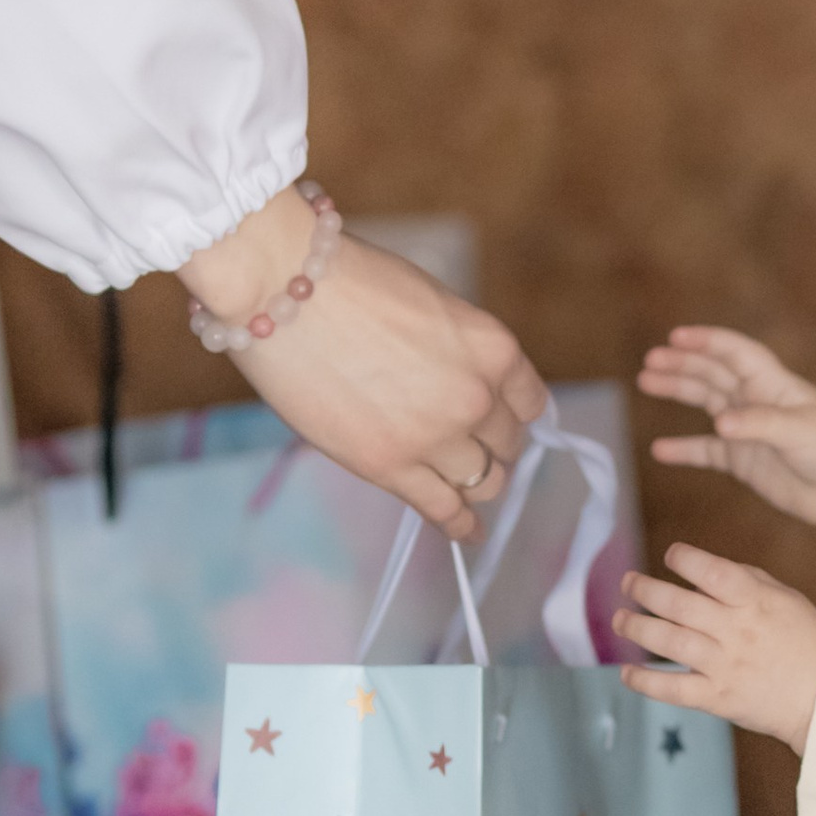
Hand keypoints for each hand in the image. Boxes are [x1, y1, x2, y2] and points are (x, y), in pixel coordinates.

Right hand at [182, 189, 545, 538]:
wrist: (286, 290)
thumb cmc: (349, 284)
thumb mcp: (432, 306)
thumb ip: (458, 353)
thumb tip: (461, 388)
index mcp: (493, 349)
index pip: (530, 402)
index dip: (512, 414)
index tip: (500, 422)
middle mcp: (476, 396)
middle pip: (506, 444)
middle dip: (489, 444)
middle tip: (465, 444)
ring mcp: (436, 436)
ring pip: (484, 482)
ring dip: (475, 482)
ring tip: (462, 484)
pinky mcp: (390, 466)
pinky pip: (444, 509)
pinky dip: (461, 525)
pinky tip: (468, 531)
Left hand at [614, 548, 815, 751]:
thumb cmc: (807, 643)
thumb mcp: (787, 598)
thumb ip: (747, 579)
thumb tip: (704, 567)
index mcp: (756, 602)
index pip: (713, 573)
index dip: (686, 559)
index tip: (671, 555)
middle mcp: (737, 632)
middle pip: (680, 605)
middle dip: (646, 590)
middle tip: (629, 583)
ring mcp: (725, 666)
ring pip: (670, 642)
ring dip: (637, 628)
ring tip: (621, 619)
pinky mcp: (717, 698)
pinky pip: (673, 689)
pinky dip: (645, 682)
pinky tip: (627, 673)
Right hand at [637, 328, 815, 564]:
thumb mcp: (800, 432)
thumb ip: (759, 425)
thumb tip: (720, 423)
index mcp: (773, 385)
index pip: (736, 353)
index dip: (707, 341)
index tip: (676, 336)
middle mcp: (757, 401)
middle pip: (713, 373)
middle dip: (682, 363)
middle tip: (650, 360)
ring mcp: (748, 430)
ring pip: (706, 402)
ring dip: (678, 390)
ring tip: (646, 382)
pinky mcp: (744, 461)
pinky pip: (706, 451)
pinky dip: (684, 449)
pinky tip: (660, 449)